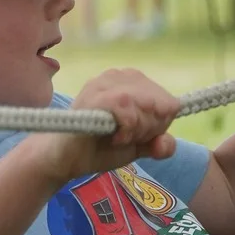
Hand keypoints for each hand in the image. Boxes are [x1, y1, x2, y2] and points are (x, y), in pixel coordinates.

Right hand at [23, 68, 179, 184]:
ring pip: (146, 103)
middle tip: (126, 138)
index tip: (137, 136)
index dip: (159, 126)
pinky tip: (114, 137)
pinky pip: (127, 105)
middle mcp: (120, 75)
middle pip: (161, 103)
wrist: (65, 158)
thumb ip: (157, 146)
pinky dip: (127, 128)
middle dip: (149, 129)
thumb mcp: (137, 148)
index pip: (169, 103)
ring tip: (119, 138)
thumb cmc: (98, 148)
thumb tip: (166, 143)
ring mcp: (105, 82)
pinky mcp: (95, 94)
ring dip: (138, 129)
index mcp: (133, 83)